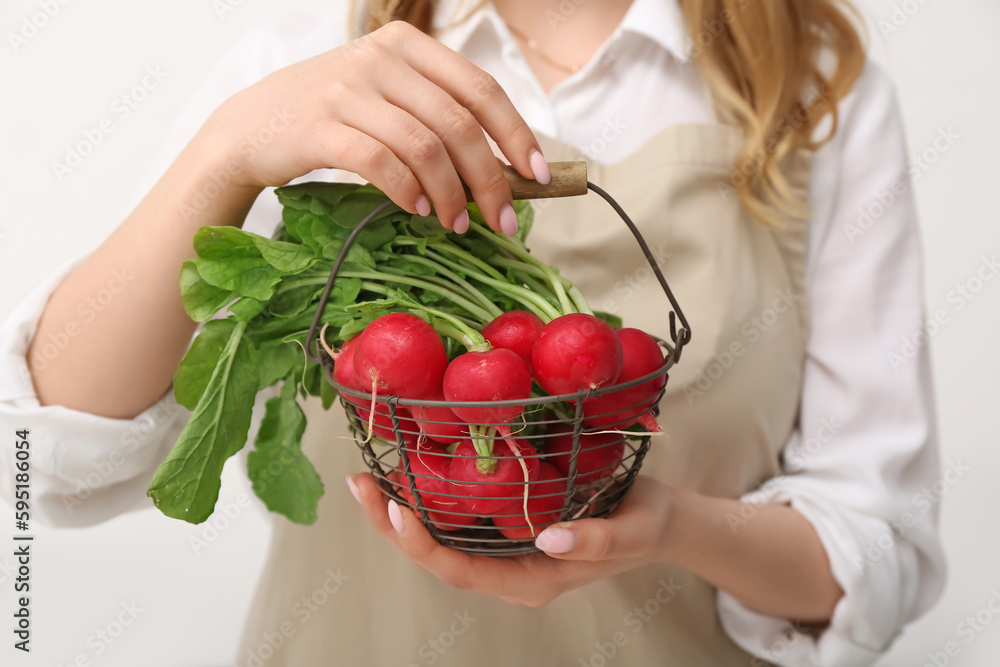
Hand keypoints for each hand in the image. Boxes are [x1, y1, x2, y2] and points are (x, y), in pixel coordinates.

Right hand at [201, 21, 548, 232]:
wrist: (250, 127)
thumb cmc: (332, 120)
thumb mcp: (386, 99)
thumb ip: (436, 118)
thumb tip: (500, 171)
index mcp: (407, 47)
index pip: (479, 88)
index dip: (515, 134)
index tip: (538, 175)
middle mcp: (380, 59)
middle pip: (458, 123)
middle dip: (489, 179)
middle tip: (503, 220)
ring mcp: (347, 89)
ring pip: (424, 146)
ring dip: (450, 194)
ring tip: (456, 224)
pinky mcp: (320, 126)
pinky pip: (380, 162)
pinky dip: (407, 191)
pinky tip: (418, 211)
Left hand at [348, 473, 674, 606]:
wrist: (660, 520)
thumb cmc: (648, 526)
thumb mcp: (632, 531)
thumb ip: (594, 540)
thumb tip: (547, 536)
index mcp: (531, 580)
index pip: (463, 571)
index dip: (422, 545)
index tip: (395, 509)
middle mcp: (508, 569)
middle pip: (438, 556)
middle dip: (394, 525)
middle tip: (360, 487)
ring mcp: (505, 547)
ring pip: (443, 536)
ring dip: (403, 510)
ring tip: (369, 477)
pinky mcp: (508, 524)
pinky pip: (460, 516)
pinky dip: (432, 494)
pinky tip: (412, 467)